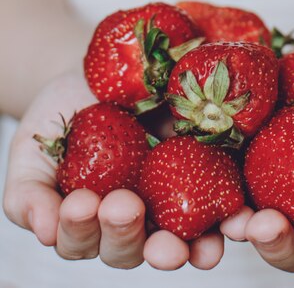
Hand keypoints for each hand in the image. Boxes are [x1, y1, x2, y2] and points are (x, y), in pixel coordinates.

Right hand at [3, 72, 223, 269]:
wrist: (103, 72)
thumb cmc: (63, 114)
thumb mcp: (35, 149)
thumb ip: (29, 193)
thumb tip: (43, 230)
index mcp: (89, 220)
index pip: (82, 239)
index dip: (80, 228)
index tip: (82, 201)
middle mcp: (132, 219)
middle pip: (132, 247)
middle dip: (128, 234)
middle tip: (125, 206)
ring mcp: (170, 201)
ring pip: (180, 240)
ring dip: (189, 248)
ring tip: (192, 245)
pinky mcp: (206, 176)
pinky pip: (220, 203)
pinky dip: (229, 217)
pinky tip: (236, 218)